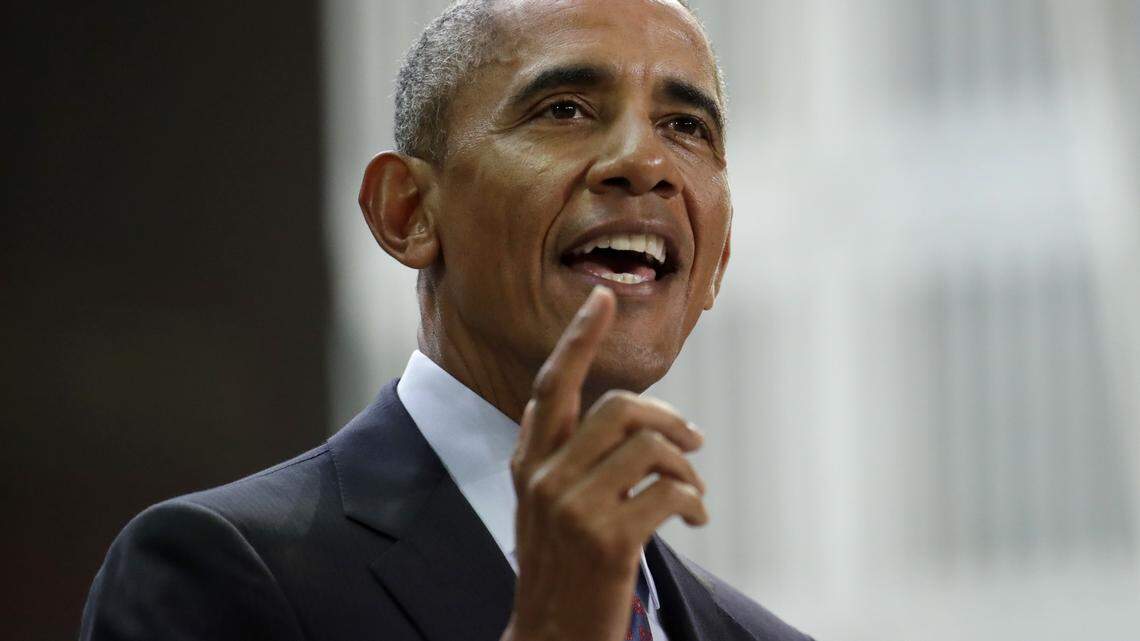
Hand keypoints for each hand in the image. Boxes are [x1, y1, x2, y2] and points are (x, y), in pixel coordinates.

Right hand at [501, 285, 708, 640]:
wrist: (551, 637)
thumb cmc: (558, 567)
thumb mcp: (538, 505)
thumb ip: (547, 453)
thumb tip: (560, 402)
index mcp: (529, 463)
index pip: (552, 386)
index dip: (578, 339)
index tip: (603, 298)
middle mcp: (544, 477)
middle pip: (620, 408)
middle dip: (669, 420)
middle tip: (693, 441)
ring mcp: (573, 507)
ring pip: (652, 447)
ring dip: (687, 469)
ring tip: (691, 495)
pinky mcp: (607, 539)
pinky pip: (669, 491)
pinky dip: (692, 502)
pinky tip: (691, 519)